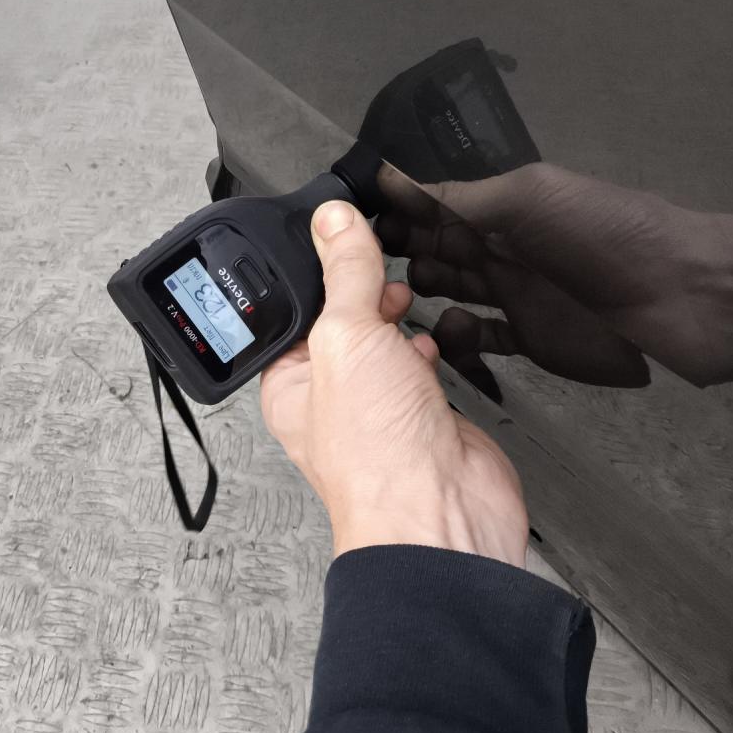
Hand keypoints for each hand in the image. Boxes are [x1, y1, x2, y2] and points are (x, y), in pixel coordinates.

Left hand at [260, 200, 527, 566]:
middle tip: (374, 263)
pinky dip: (427, 346)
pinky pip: (420, 366)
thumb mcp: (347, 338)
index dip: (314, 272)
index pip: (295, 311)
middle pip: (342, 322)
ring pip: (383, 343)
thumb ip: (344, 274)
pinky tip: (431, 339)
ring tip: (401, 294)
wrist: (443, 512)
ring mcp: (381, 406)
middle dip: (359, 290)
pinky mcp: (426, 414)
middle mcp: (331, 396)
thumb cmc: (376, 455)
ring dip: (393, 317)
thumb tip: (332, 219)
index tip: (335, 233)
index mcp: (289, 382)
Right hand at [376, 163, 732, 393]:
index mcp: (504, 208)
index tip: (345, 218)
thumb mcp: (533, 200)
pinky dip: (457, 338)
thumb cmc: (611, 236)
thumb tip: (398, 183)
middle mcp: (504, 248)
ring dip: (418, 297)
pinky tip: (444, 334)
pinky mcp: (535, 342)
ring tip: (389, 305)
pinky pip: (483, 340)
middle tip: (355, 269)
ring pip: (451, 294)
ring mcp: (519, 297)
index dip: (393, 210)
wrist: (691, 297)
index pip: (434, 205)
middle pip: (436, 251)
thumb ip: (465, 198)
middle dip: (396, 254)